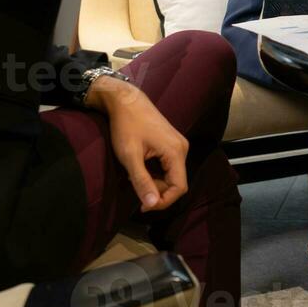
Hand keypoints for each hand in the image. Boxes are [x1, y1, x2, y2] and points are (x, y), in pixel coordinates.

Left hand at [89, 77, 189, 212]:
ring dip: (155, 182)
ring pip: (172, 174)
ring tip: (135, 176)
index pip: (179, 188)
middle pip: (176, 182)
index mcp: (176, 152)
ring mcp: (178, 144)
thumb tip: (152, 205)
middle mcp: (182, 148)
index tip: (142, 206)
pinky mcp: (172, 142)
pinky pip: (169, 166)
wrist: (125, 101)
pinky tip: (141, 167)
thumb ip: (142, 181)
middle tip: (135, 188)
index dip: (163, 201)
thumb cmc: (126, 126)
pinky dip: (156, 172)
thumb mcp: (130, 156)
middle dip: (157, 191)